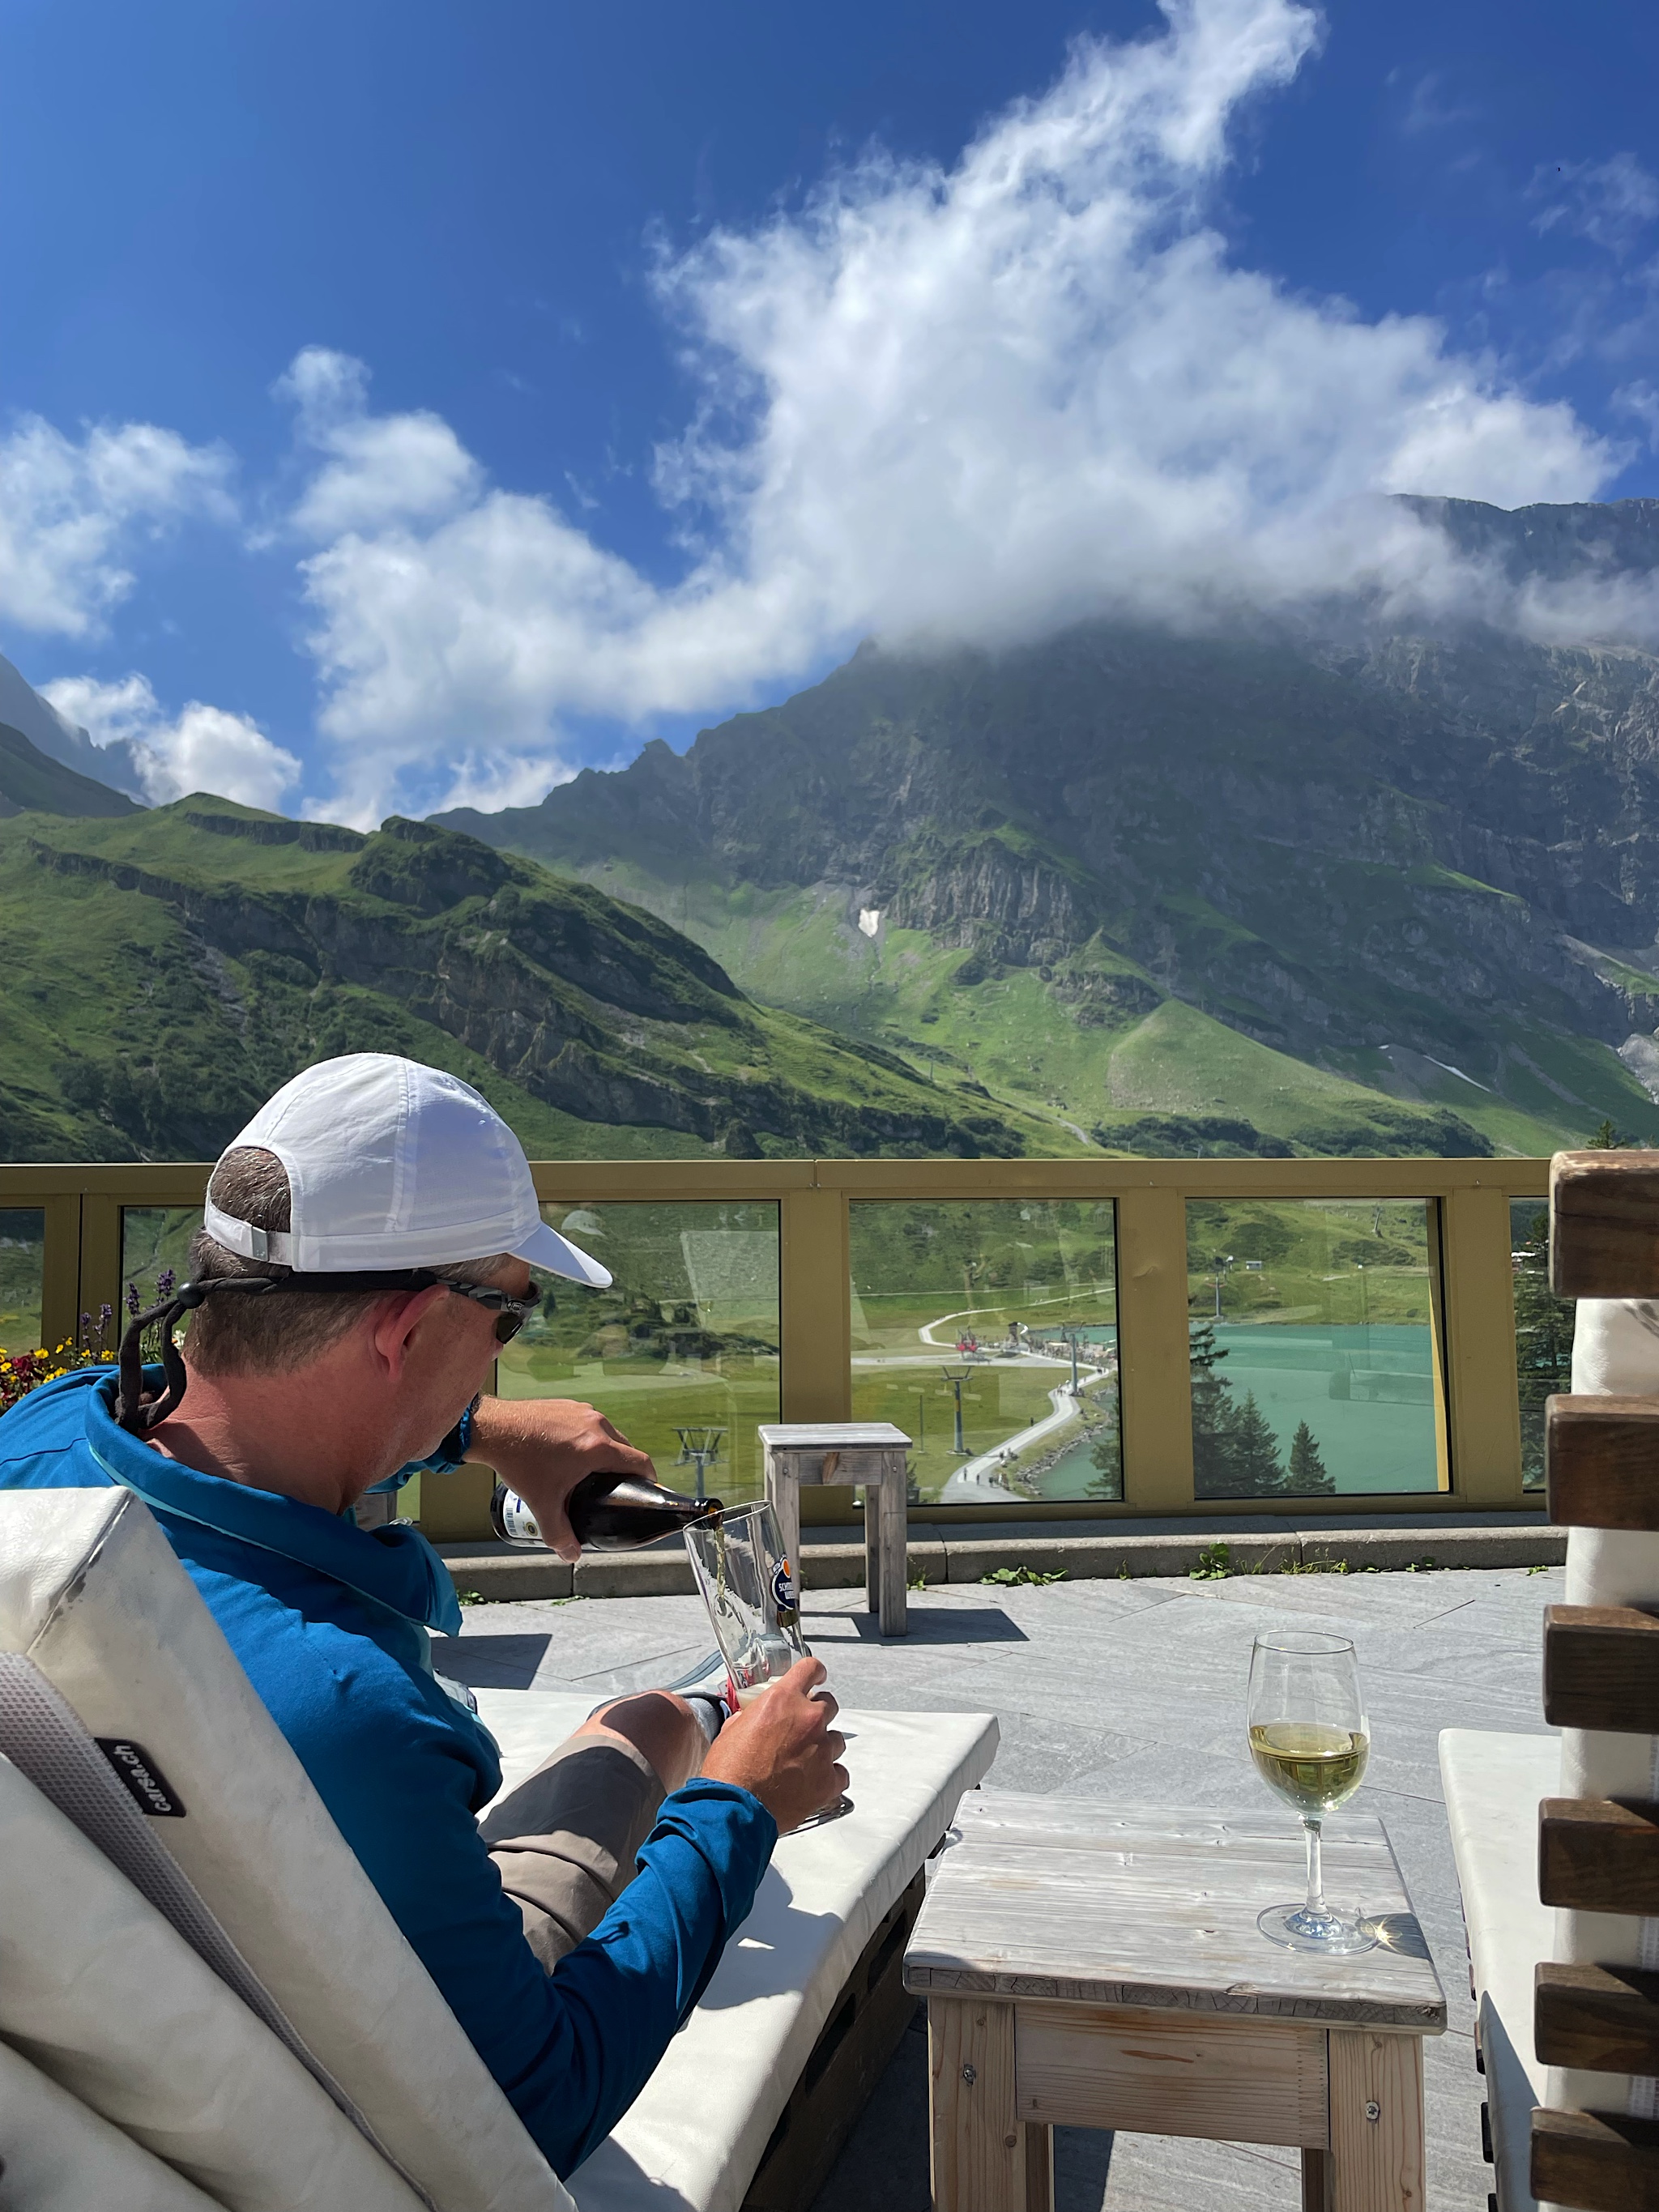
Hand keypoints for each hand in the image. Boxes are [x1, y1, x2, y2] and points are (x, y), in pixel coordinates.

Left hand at [463, 1397, 654, 1561]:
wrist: (492, 1428)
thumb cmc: (518, 1461)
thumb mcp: (542, 1504)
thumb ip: (559, 1534)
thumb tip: (571, 1554)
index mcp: (598, 1447)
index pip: (640, 1462)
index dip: (648, 1479)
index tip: (645, 1491)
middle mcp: (596, 1424)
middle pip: (626, 1448)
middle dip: (625, 1469)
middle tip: (614, 1489)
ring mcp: (582, 1410)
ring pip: (608, 1433)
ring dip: (606, 1452)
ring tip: (590, 1473)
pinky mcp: (568, 1404)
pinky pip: (590, 1423)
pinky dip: (588, 1438)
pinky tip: (570, 1454)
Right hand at [701, 1656, 847, 1832]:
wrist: (734, 1806)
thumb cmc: (728, 1770)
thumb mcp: (732, 1729)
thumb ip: (752, 1716)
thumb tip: (755, 1719)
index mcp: (783, 1700)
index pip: (810, 1669)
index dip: (815, 1672)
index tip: (817, 1677)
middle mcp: (808, 1719)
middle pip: (829, 1704)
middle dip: (818, 1713)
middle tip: (803, 1728)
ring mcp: (822, 1750)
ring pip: (837, 1739)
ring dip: (823, 1746)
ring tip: (804, 1761)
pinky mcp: (828, 1780)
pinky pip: (841, 1773)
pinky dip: (830, 1776)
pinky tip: (814, 1781)